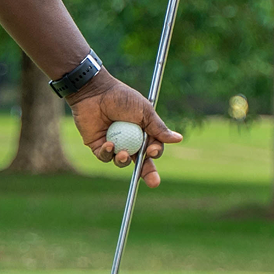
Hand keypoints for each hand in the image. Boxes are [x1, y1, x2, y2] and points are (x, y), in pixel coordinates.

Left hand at [66, 71, 180, 186]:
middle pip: (140, 162)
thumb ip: (158, 128)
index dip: (154, 153)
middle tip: (154, 183)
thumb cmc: (121, 98)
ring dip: (123, 160)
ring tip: (121, 152)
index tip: (152, 151)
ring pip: (122, 162)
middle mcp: (129, 140)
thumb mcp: (144, 111)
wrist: (95, 91)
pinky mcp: (98, 146)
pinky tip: (108, 144)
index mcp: (142, 132)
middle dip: (148, 174)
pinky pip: (105, 157)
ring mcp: (114, 144)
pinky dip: (107, 153)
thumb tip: (178, 139)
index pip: (152, 149)